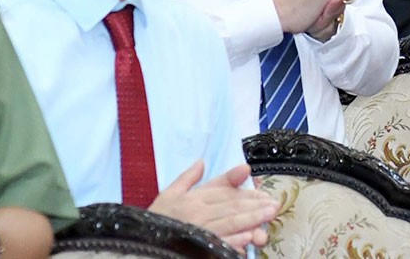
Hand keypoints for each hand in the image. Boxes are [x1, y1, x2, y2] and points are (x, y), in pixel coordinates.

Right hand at [148, 161, 278, 251]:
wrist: (135, 242)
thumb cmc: (156, 220)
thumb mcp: (168, 195)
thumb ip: (187, 179)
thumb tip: (202, 161)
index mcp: (193, 198)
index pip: (225, 193)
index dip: (247, 193)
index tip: (264, 194)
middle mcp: (196, 213)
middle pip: (232, 207)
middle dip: (255, 205)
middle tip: (274, 205)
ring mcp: (197, 231)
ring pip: (228, 223)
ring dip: (251, 220)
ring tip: (268, 217)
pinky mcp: (196, 248)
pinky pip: (217, 244)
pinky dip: (233, 242)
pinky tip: (247, 240)